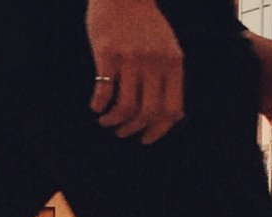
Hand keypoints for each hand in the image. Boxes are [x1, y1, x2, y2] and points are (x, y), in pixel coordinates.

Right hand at [86, 0, 184, 143]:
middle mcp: (155, 63)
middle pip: (148, 112)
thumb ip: (171, 77)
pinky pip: (104, 90)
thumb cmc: (143, 23)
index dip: (158, 131)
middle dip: (133, 129)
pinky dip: (99, 105)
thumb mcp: (167, 47)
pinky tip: (95, 107)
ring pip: (126, 106)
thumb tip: (175, 115)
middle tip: (122, 132)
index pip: (171, 110)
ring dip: (114, 121)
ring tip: (106, 121)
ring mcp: (131, 59)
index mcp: (173, 63)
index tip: (145, 138)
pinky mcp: (108, 54)